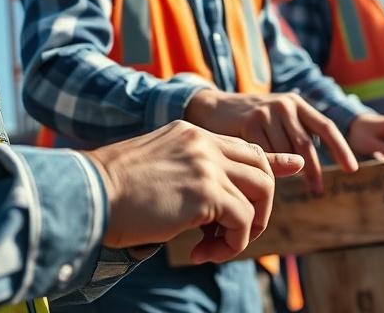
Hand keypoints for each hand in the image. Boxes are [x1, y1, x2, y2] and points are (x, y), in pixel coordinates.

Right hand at [82, 120, 303, 263]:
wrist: (91, 193)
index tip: (293, 167)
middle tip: (232, 232)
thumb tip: (210, 202)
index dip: (271, 161)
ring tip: (217, 244)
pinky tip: (201, 251)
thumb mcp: (156, 167)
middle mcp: (203, 142)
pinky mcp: (205, 193)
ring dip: (248, 227)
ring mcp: (207, 164)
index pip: (243, 144)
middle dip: (260, 204)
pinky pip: (242, 222)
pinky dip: (230, 244)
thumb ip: (189, 173)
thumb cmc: (113, 189)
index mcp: (190, 132)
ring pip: (261, 193)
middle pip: (262, 168)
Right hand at [184, 88, 357, 194]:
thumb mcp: (274, 122)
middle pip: (306, 145)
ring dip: (286, 174)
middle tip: (316, 191)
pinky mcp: (249, 123)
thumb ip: (290, 136)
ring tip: (281, 188)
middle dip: (313, 171)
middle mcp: (285, 105)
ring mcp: (267, 112)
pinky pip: (266, 154)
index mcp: (296, 104)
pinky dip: (266, 170)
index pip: (325, 127)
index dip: (340, 148)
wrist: (212, 107)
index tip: (352, 169)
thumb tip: (308, 166)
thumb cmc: (247, 121)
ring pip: (285, 153)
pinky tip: (259, 179)